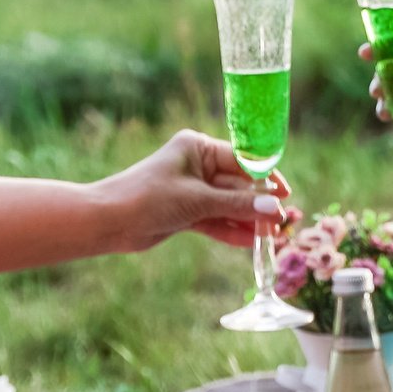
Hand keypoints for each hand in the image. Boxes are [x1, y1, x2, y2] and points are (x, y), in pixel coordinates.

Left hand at [91, 129, 293, 254]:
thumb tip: (273, 209)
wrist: (108, 222)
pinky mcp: (186, 213)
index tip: (285, 194)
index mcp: (197, 148)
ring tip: (270, 238)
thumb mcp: (197, 200)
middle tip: (281, 224)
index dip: (265, 178)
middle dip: (258, 205)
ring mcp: (192, 191)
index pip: (242, 160)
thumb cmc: (148, 198)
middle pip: (237, 185)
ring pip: (228, 205)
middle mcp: (197, 166)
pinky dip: (230, 230)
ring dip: (247, 221)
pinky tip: (249, 243)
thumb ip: (237, 205)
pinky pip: (215, 220)